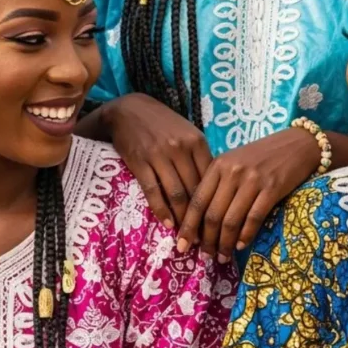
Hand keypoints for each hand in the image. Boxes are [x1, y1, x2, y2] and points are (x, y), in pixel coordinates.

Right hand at [104, 94, 212, 229]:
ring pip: (176, 195)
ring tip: (186, 237)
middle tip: (204, 238)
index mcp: (196, 141)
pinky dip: (162, 211)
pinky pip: (153, 192)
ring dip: (182, 220)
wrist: (130, 109)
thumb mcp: (186, 133)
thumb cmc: (163, 123)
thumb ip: (199, 156)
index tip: (217, 222)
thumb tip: (214, 187)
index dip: (214, 203)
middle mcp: (180, 148)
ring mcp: (159, 155)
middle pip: (195, 190)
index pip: (210, 179)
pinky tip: (167, 224)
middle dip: (200, 218)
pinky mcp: (140, 163)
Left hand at [176, 126, 319, 261]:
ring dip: (225, 244)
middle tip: (206, 256)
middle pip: (212, 214)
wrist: (295, 144)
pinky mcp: (271, 189)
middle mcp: (232, 172)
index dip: (188, 226)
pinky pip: (253, 219)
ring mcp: (252, 180)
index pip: (197, 200)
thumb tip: (201, 222)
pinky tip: (241, 246)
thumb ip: (218, 185)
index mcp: (219, 165)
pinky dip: (245, 236)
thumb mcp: (234, 163)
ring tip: (223, 257)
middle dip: (207, 240)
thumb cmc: (261, 156)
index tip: (181, 245)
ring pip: (231, 220)